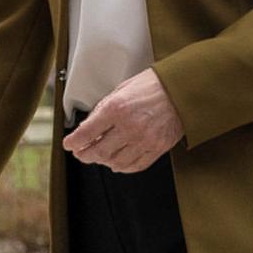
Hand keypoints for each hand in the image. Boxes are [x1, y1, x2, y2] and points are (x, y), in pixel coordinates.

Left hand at [62, 68, 182, 171]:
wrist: (182, 89)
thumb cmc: (154, 85)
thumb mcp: (122, 89)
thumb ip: (104, 108)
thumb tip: (89, 126)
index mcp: (117, 108)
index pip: (86, 133)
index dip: (73, 142)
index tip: (69, 144)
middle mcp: (130, 126)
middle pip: (98, 152)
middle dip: (85, 155)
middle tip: (81, 153)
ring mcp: (145, 140)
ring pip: (115, 162)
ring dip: (104, 161)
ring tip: (101, 156)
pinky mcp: (157, 148)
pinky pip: (135, 166)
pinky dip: (123, 167)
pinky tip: (118, 162)